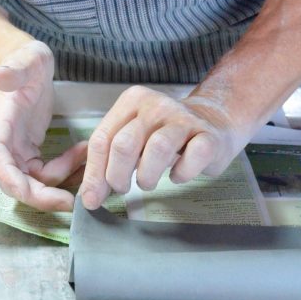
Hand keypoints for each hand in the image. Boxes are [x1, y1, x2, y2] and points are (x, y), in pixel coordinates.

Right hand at [0, 39, 86, 210]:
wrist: (29, 63)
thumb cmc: (25, 60)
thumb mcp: (25, 59)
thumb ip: (14, 69)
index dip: (12, 180)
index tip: (34, 194)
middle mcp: (4, 144)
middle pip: (16, 181)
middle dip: (41, 196)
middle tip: (72, 202)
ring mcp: (18, 150)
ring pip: (34, 183)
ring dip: (61, 181)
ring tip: (90, 163)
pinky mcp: (31, 151)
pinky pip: (48, 172)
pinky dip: (66, 169)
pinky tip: (84, 152)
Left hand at [79, 85, 244, 209]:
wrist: (211, 122)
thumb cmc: (163, 134)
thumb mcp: (132, 138)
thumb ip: (108, 160)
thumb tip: (89, 197)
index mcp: (132, 101)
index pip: (102, 138)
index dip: (94, 173)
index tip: (93, 198)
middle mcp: (156, 105)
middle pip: (124, 144)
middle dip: (117, 176)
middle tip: (123, 188)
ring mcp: (184, 119)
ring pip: (157, 149)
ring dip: (147, 176)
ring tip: (147, 182)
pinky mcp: (208, 136)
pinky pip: (192, 158)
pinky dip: (181, 174)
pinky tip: (176, 175)